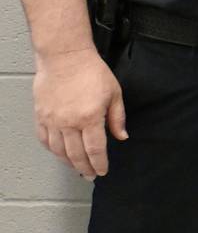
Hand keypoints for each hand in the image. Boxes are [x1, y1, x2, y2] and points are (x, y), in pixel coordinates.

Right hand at [33, 48, 126, 178]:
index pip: (95, 150)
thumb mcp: (114, 93)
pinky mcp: (41, 116)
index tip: (102, 171)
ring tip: (77, 167)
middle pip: (76, 154)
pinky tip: (59, 153)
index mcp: (90, 117)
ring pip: (59, 151)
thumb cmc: (91, 71)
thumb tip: (121, 136)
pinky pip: (45, 139)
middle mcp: (69, 123)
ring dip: (68, 162)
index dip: (99, 163)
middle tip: (90, 175)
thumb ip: (117, 117)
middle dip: (85, 168)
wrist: (65, 57)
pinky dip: (52, 150)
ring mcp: (52, 120)